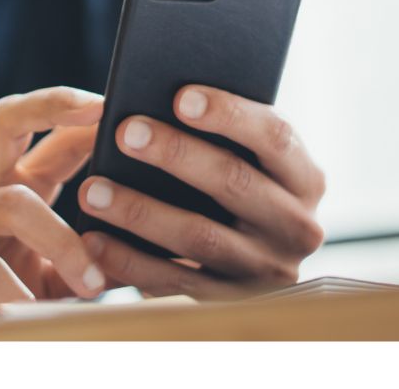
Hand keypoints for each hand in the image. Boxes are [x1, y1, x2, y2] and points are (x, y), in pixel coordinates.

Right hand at [0, 86, 107, 320]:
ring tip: (91, 284)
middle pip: (7, 120)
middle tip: (97, 108)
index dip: (81, 108)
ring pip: (11, 204)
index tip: (123, 101)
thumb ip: (95, 256)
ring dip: (60, 243)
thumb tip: (160, 246)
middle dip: (53, 104)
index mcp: (9, 182)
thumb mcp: (54, 275)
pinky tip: (34, 313)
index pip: (46, 129)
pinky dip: (16, 293)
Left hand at [77, 84, 324, 298]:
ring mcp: (266, 269)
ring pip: (200, 236)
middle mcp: (296, 226)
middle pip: (235, 182)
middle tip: (125, 132)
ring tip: (94, 190)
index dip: (230, 114)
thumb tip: (164, 96)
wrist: (252, 268)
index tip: (180, 96)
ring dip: (140, 211)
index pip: (276, 136)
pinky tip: (95, 239)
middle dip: (176, 153)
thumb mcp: (251, 164)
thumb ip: (227, 136)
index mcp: (305, 179)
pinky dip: (130, 261)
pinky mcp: (229, 302)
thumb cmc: (236, 190)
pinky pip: (175, 282)